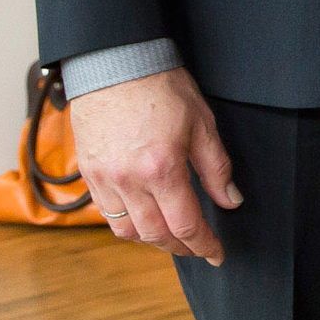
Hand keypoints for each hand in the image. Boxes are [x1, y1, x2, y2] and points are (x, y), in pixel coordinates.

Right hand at [67, 67, 240, 264]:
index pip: (186, 224)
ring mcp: (104, 180)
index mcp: (162, 169)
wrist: (115, 65)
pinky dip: (127, 224)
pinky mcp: (89, 174)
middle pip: (155, 234)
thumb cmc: (162, 88)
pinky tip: (144, 219)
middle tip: (199, 249)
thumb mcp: (202, 123)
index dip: (204, 245)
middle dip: (181, 247)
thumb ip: (216, 167)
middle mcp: (129, 181)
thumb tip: (230, 200)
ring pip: (127, 230)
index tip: (217, 254)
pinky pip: (107, 213)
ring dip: (152, 240)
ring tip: (173, 238)